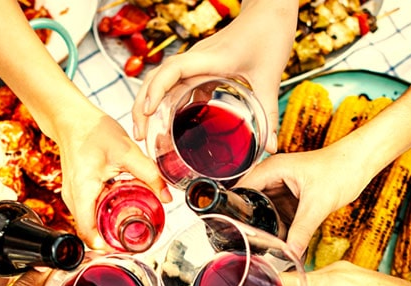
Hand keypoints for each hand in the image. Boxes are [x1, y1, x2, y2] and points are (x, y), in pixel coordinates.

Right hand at [54, 105, 170, 247]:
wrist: (72, 118)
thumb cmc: (92, 131)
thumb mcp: (126, 151)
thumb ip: (148, 174)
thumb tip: (166, 197)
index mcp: (82, 191)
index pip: (89, 231)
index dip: (107, 246)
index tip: (126, 249)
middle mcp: (72, 198)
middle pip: (91, 231)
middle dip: (112, 239)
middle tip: (137, 240)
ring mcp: (72, 196)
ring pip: (90, 222)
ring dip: (108, 226)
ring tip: (132, 226)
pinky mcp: (76, 192)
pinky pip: (90, 211)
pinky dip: (104, 214)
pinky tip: (121, 209)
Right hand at [131, 0, 296, 152]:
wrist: (269, 13)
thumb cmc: (269, 36)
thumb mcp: (270, 78)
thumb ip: (268, 113)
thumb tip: (271, 147)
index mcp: (210, 58)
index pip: (172, 70)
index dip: (157, 90)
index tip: (148, 112)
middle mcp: (196, 58)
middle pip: (157, 78)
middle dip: (142, 105)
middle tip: (138, 135)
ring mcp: (196, 62)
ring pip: (162, 81)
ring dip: (149, 103)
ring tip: (144, 133)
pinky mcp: (200, 66)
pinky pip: (177, 84)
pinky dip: (168, 103)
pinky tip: (169, 125)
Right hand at [238, 143, 375, 254]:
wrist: (360, 163)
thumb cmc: (341, 169)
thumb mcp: (318, 204)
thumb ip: (302, 230)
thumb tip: (290, 252)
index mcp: (272, 169)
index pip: (241, 190)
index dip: (233, 209)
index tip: (230, 229)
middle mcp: (273, 176)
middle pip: (249, 202)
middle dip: (248, 221)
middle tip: (245, 242)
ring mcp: (282, 186)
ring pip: (264, 209)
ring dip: (264, 224)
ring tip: (260, 244)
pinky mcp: (292, 195)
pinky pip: (278, 212)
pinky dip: (278, 225)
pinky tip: (278, 239)